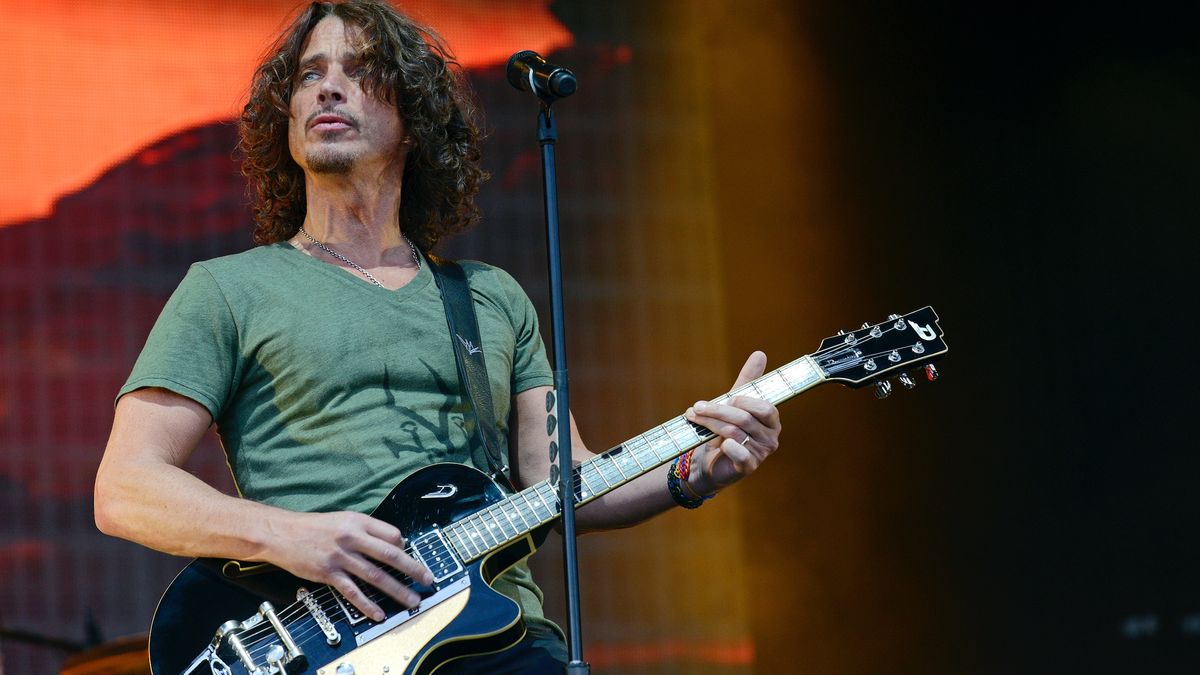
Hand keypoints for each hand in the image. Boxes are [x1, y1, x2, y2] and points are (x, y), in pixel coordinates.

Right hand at [266, 510, 433, 621]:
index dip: (404, 547)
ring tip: (411, 600)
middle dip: (413, 569)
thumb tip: (391, 544)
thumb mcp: (344, 519)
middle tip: (428, 580)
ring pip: (376, 576)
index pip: (393, 535)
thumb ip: (366, 530)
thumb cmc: (314, 527)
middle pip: (390, 556)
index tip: (410, 557)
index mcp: (359, 522)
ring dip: (397, 590)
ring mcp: (341, 557)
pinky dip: (367, 604)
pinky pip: (353, 592)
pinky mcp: (328, 573)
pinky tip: (378, 613)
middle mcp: (352, 538)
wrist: (282, 533)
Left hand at [684, 351, 781, 494]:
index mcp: (771, 420)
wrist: (709, 461)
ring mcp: (760, 454)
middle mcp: (770, 437)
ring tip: (694, 418)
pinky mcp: (748, 467)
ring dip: (711, 424)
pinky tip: (718, 444)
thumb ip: (747, 381)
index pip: (765, 407)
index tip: (725, 398)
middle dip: (719, 410)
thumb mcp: (734, 403)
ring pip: (735, 433)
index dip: (744, 401)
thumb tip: (760, 354)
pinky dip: (728, 447)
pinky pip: (741, 454)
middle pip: (745, 419)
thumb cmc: (725, 429)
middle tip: (697, 407)